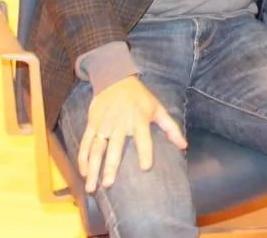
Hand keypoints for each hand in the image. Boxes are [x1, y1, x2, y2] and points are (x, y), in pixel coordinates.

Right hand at [77, 76, 185, 192]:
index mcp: (138, 119)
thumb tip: (184, 146)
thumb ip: (171, 128)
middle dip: (111, 166)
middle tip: (109, 184)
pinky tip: (83, 172)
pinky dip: (83, 158)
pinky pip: (85, 143)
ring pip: (96, 149)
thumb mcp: (157, 108)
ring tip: (92, 187)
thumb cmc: (139, 97)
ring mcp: (103, 124)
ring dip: (93, 168)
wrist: (115, 79)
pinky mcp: (92, 124)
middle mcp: (119, 123)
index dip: (145, 152)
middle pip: (115, 147)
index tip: (145, 167)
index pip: (143, 138)